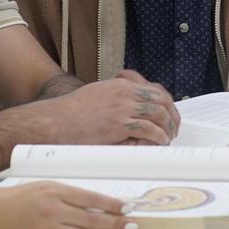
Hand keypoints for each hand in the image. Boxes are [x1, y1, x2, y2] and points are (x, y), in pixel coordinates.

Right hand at [0, 180, 135, 228]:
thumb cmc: (6, 202)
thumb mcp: (36, 189)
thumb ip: (60, 196)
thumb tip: (87, 206)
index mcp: (52, 189)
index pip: (90, 197)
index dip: (111, 204)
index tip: (126, 207)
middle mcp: (53, 206)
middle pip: (93, 217)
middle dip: (116, 222)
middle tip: (133, 225)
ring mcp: (48, 226)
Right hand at [44, 70, 177, 145]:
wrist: (55, 120)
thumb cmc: (71, 112)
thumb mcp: (98, 95)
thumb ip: (115, 98)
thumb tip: (129, 108)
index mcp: (121, 86)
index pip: (154, 90)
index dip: (166, 103)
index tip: (169, 114)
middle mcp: (125, 94)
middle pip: (161, 100)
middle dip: (171, 115)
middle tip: (173, 128)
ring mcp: (123, 108)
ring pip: (158, 113)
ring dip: (167, 127)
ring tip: (168, 137)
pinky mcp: (119, 124)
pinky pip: (148, 129)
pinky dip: (158, 136)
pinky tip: (159, 142)